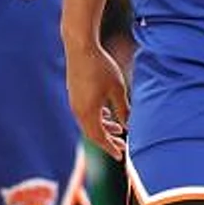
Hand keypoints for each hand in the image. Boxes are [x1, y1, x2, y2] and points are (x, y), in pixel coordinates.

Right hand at [66, 40, 128, 159]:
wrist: (80, 47)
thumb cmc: (101, 67)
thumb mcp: (117, 89)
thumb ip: (123, 109)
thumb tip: (128, 125)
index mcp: (88, 112)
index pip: (99, 138)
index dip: (110, 148)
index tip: (121, 157)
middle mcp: (78, 110)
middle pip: (93, 133)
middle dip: (108, 140)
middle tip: (123, 146)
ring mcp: (75, 102)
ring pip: (89, 123)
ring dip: (104, 128)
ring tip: (119, 129)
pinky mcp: (75, 94)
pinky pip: (86, 113)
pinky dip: (97, 118)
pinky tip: (108, 115)